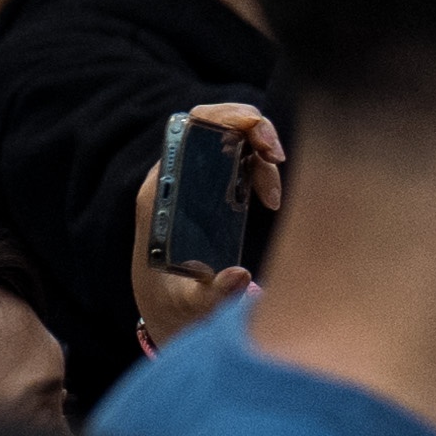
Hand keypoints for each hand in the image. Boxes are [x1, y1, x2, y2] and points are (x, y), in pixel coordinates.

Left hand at [124, 102, 285, 348]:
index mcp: (160, 195)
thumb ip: (214, 294)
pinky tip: (271, 198)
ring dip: (262, 148)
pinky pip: (243, 160)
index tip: (253, 133)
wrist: (168, 314)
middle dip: (250, 127)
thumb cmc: (174, 306)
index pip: (185, 134)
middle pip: (212, 125)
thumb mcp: (190, 306)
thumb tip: (241, 275)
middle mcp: (177, 180)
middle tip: (276, 154)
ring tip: (273, 192)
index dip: (220, 121)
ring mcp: (198, 182)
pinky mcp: (216, 191)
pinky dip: (264, 167)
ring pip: (233, 139)